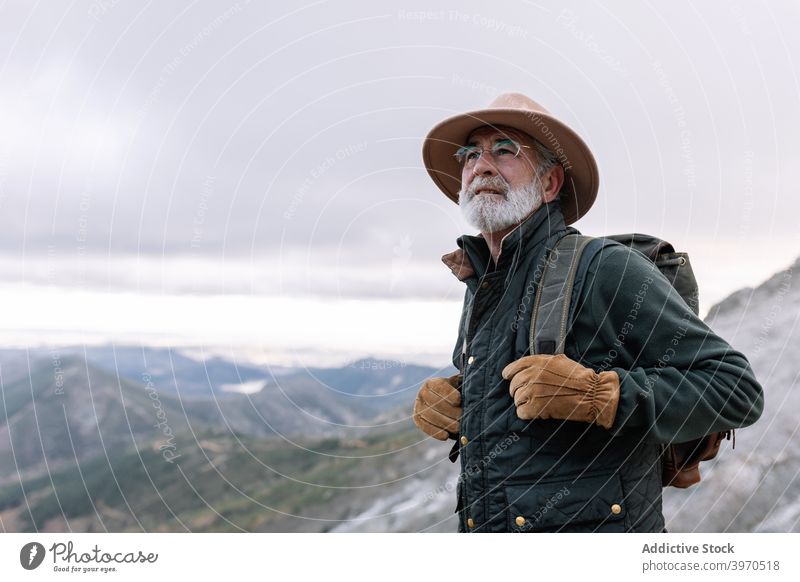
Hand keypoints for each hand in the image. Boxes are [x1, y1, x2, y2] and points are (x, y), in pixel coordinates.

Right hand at [412, 374, 461, 439]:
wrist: (443, 402)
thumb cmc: (454, 393)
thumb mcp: (457, 386)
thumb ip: (462, 386)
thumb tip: (470, 392)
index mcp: (432, 383)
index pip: (440, 387)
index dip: (449, 394)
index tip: (459, 400)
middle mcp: (422, 393)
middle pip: (436, 403)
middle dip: (451, 412)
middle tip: (463, 417)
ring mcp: (418, 406)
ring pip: (431, 416)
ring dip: (446, 423)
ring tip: (458, 428)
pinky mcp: (417, 419)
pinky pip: (425, 426)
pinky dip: (436, 432)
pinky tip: (446, 436)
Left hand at [501, 354, 619, 428]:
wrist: (591, 393)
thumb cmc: (579, 377)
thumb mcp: (559, 361)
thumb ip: (542, 363)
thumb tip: (529, 367)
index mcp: (537, 363)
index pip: (513, 368)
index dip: (509, 373)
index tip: (508, 377)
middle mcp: (532, 376)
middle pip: (513, 385)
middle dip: (518, 391)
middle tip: (528, 396)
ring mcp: (532, 392)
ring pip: (517, 399)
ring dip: (524, 403)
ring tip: (536, 404)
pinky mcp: (535, 407)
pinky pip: (521, 412)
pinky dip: (526, 414)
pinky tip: (536, 412)